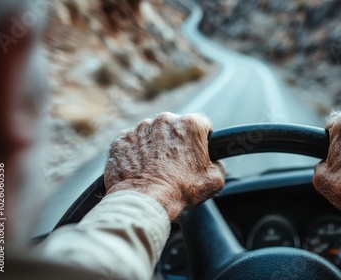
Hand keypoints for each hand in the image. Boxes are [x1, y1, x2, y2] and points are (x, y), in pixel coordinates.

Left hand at [104, 112, 224, 219]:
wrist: (144, 201)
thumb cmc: (180, 190)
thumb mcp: (214, 180)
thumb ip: (219, 164)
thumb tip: (214, 162)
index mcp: (190, 124)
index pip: (202, 123)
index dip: (202, 138)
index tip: (198, 150)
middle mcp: (165, 120)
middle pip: (175, 126)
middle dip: (177, 141)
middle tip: (177, 164)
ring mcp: (140, 128)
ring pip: (152, 133)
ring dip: (156, 146)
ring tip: (156, 169)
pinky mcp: (122, 139)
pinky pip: (132, 143)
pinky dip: (136, 153)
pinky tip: (140, 170)